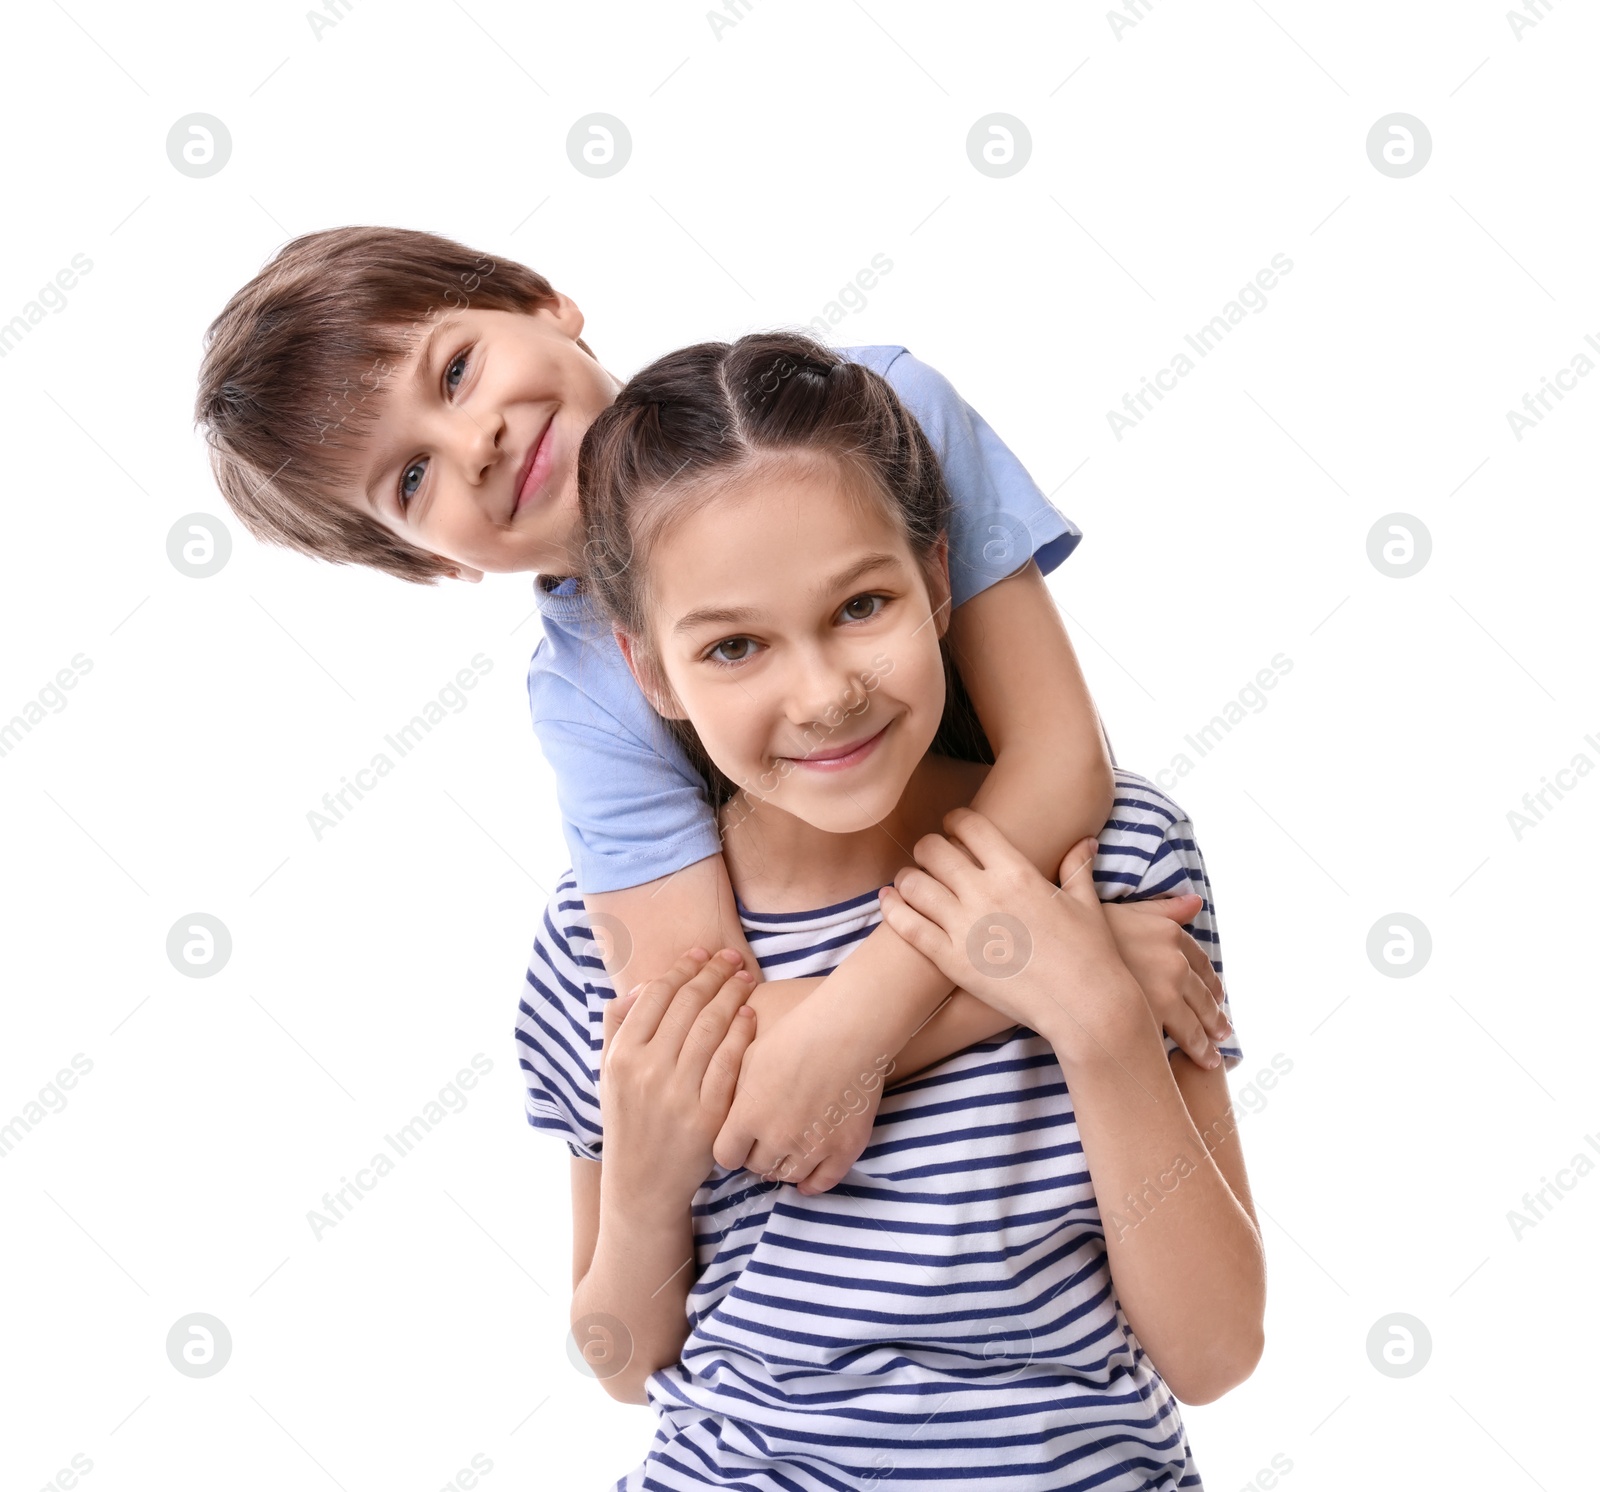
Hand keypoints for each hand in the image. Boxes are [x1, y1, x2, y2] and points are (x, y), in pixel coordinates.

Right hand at [598, 948, 758, 1212]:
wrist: (643, 1184)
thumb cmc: (629, 1120)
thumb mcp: (608, 1073)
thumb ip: (617, 1025)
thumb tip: (640, 985)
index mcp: (621, 1056)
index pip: (655, 995)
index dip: (682, 968)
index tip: (701, 952)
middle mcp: (647, 1071)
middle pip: (687, 1004)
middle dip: (713, 973)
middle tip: (732, 956)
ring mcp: (678, 1095)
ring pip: (710, 1027)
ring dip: (731, 995)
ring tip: (745, 977)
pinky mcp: (707, 1116)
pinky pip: (729, 1063)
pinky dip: (741, 1033)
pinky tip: (751, 1014)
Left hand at [712, 998, 891, 1195]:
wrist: (848, 1028)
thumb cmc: (795, 1032)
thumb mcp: (749, 1054)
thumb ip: (733, 1089)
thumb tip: (722, 1110)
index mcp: (749, 1116)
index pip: (726, 1156)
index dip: (731, 1148)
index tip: (737, 1140)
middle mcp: (778, 1138)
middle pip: (758, 1167)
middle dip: (758, 1155)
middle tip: (765, 1140)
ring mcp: (813, 1147)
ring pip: (790, 1176)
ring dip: (785, 1166)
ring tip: (787, 1152)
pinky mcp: (845, 1148)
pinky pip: (824, 1181)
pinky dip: (813, 1182)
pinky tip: (807, 1178)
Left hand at [877, 811, 1150, 1066]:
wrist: (1085, 1006)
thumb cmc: (1091, 954)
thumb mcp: (1086, 904)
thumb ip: (1077, 866)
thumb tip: (1085, 842)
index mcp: (1017, 872)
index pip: (970, 825)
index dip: (955, 820)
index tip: (952, 826)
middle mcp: (985, 893)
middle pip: (933, 850)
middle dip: (928, 847)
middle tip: (929, 855)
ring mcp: (965, 928)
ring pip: (913, 884)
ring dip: (907, 877)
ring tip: (910, 880)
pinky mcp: (951, 961)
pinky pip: (908, 926)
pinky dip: (892, 908)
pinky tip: (889, 900)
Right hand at [1102, 896, 1231, 1068]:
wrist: (1055, 953)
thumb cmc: (1085, 929)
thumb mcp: (1128, 912)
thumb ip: (1165, 909)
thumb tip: (1197, 902)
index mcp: (1170, 935)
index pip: (1203, 965)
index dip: (1212, 984)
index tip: (1217, 999)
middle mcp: (1174, 962)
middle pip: (1205, 997)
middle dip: (1215, 1019)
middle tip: (1222, 1034)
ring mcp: (1164, 991)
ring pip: (1196, 1023)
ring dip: (1207, 1042)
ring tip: (1211, 1057)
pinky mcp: (1151, 1018)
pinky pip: (1182, 1038)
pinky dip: (1194, 1052)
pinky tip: (1196, 1062)